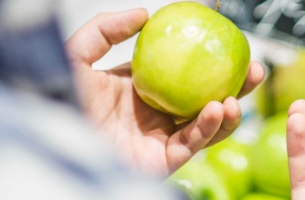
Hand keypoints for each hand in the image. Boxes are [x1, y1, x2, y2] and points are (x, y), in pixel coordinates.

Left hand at [65, 8, 264, 175]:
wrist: (51, 140)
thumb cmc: (57, 100)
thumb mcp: (77, 55)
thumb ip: (106, 29)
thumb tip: (144, 13)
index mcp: (140, 87)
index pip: (182, 70)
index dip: (206, 57)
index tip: (227, 39)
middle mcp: (154, 112)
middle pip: (203, 97)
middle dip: (233, 85)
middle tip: (253, 68)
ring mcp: (160, 137)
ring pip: (206, 124)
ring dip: (230, 110)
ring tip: (240, 93)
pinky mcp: (162, 160)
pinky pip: (193, 142)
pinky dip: (210, 127)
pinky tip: (219, 109)